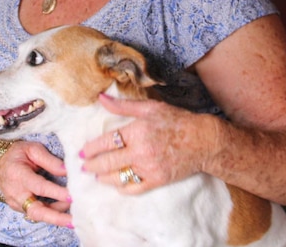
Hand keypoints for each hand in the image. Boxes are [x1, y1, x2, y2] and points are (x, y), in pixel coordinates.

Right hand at [0, 140, 72, 228]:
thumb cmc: (16, 154)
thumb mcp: (32, 149)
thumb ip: (50, 160)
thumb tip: (66, 171)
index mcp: (18, 175)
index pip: (40, 187)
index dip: (57, 193)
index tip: (72, 196)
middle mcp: (15, 193)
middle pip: (36, 211)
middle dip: (56, 218)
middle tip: (73, 221)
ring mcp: (16, 203)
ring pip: (37, 215)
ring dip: (56, 216)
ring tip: (74, 213)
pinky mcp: (19, 208)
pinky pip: (36, 213)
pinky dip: (50, 213)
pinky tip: (64, 212)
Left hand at [79, 94, 208, 193]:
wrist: (202, 141)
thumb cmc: (176, 121)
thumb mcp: (150, 108)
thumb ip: (123, 105)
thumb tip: (101, 98)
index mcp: (137, 131)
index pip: (106, 142)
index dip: (91, 148)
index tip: (82, 151)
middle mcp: (140, 151)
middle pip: (107, 162)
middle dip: (92, 165)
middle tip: (84, 166)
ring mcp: (148, 168)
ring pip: (118, 177)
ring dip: (103, 177)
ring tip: (97, 175)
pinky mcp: (156, 181)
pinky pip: (133, 188)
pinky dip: (122, 188)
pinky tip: (116, 184)